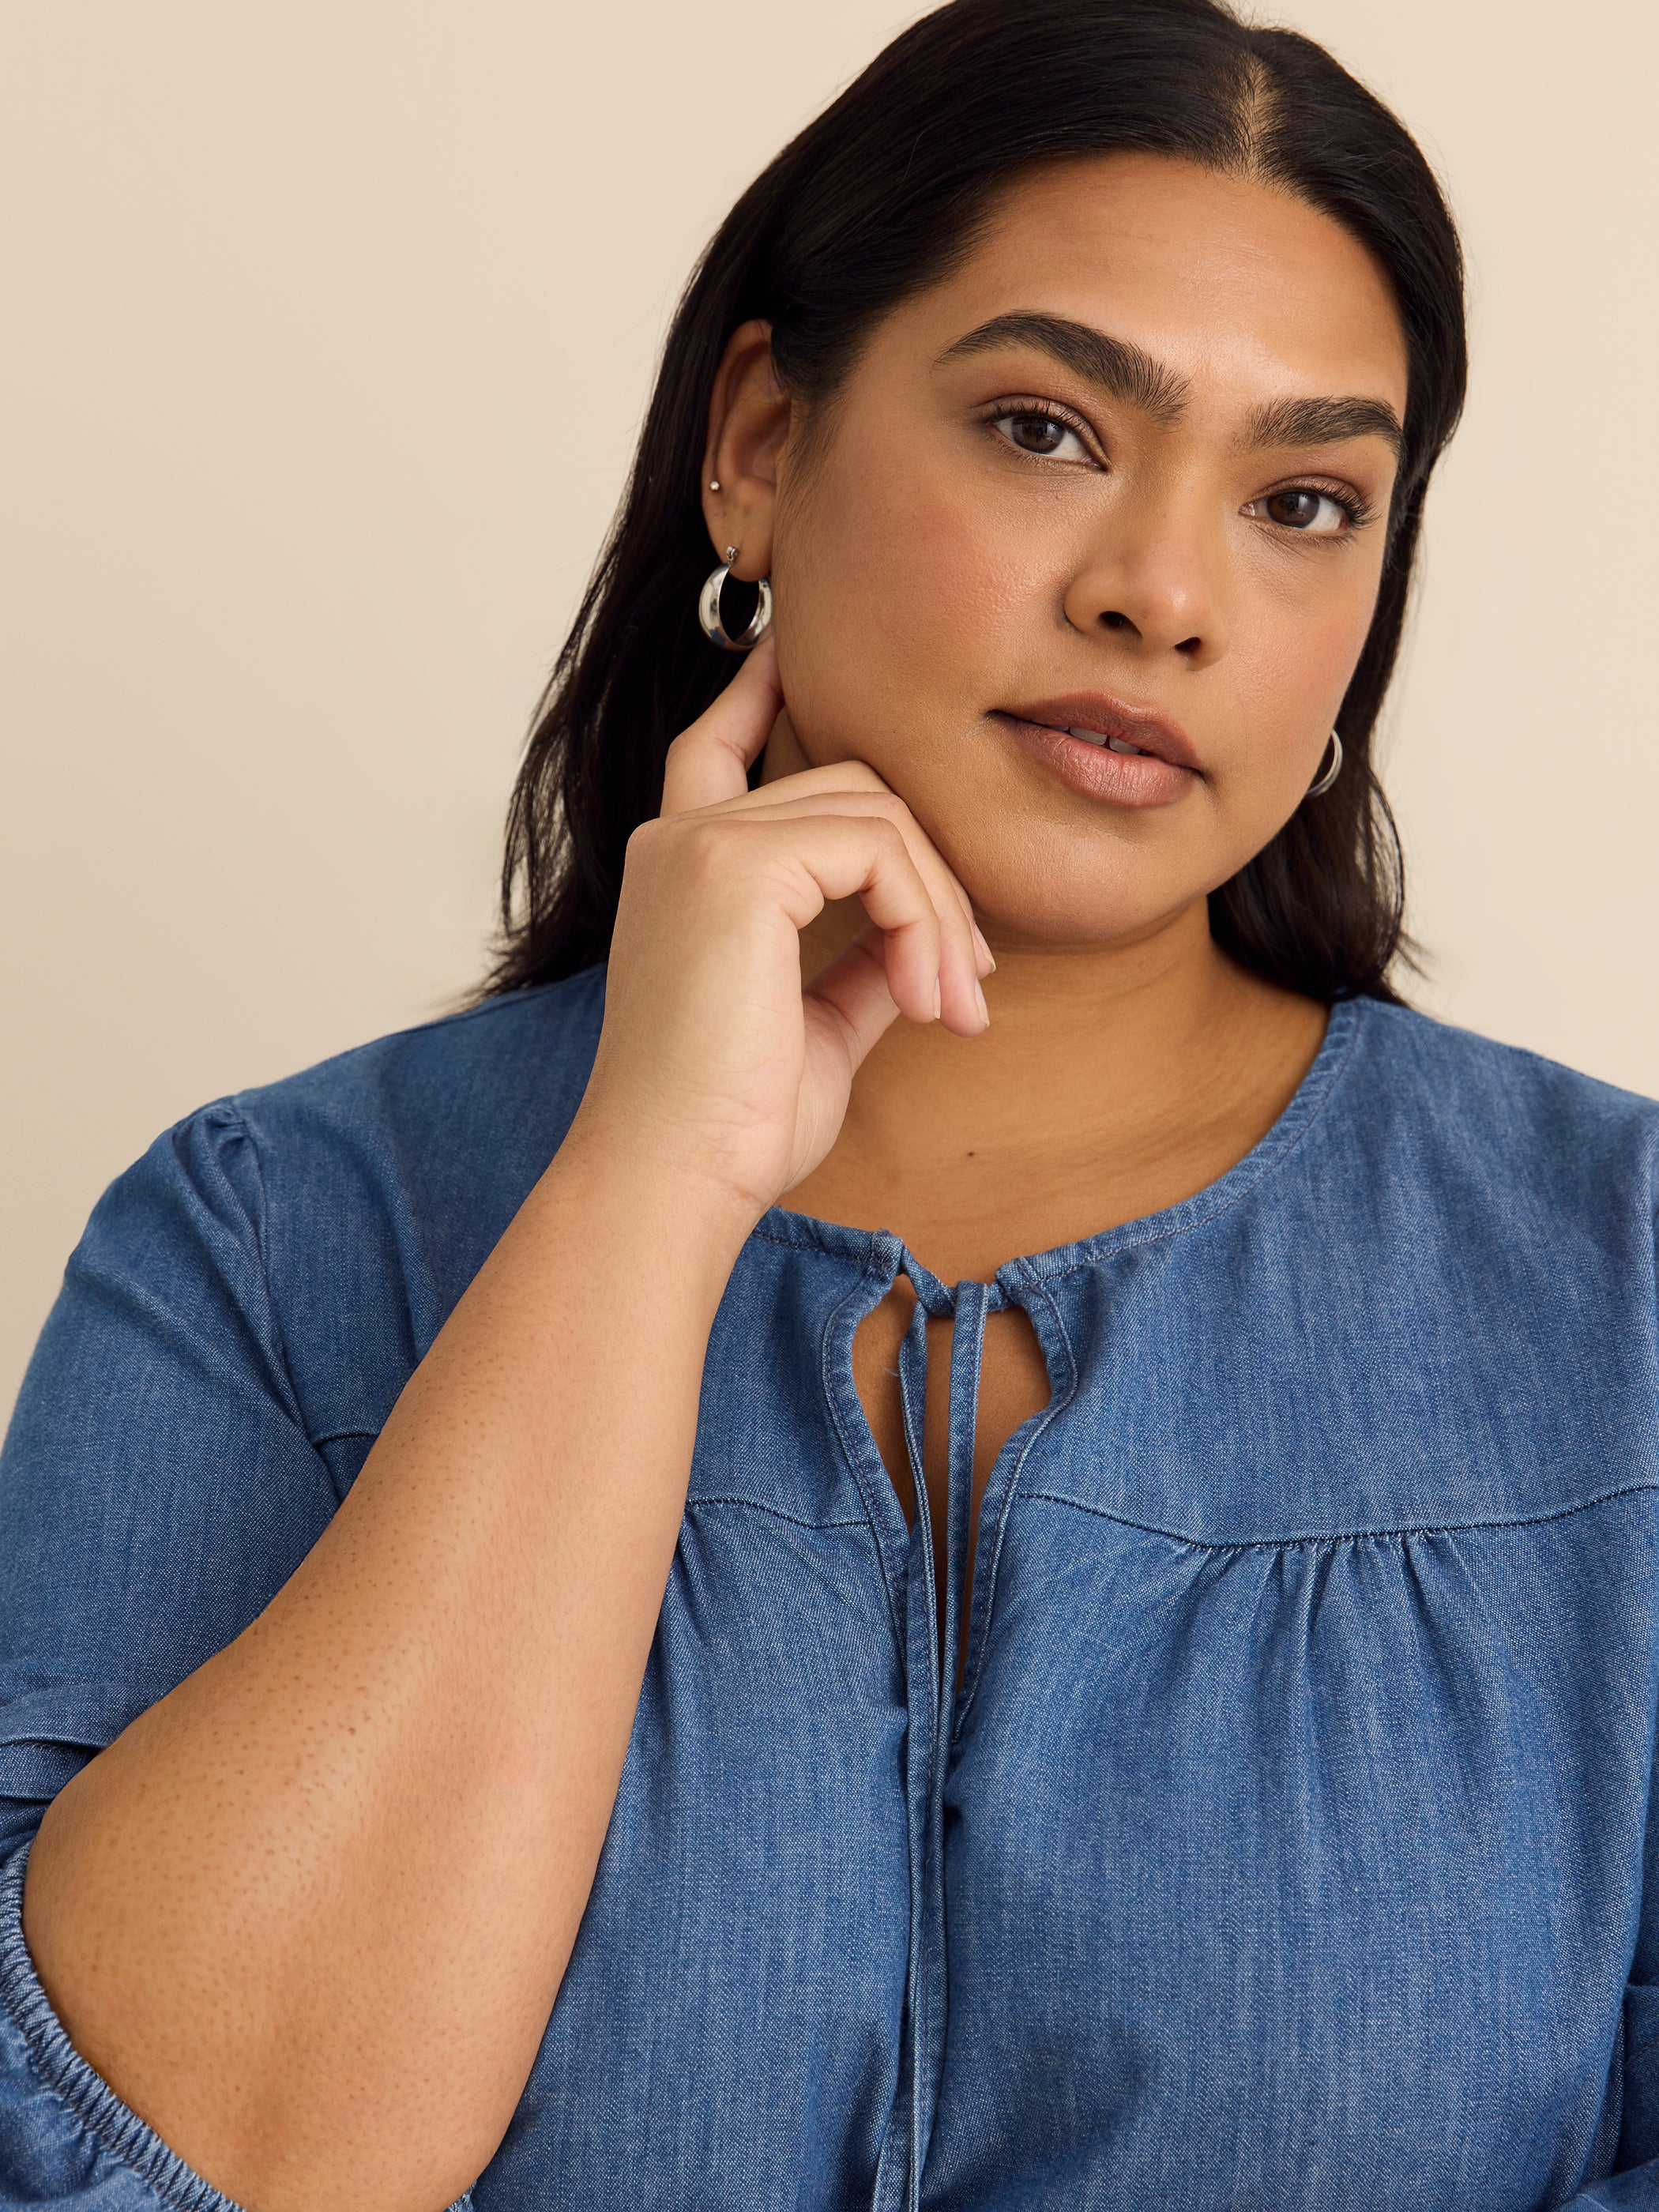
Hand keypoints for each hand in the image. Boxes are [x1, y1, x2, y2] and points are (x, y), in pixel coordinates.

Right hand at [567, 635, 991, 1222]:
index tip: (795, 656)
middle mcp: (681, 839)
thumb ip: (861, 961)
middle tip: (962, 989)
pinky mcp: (739, 862)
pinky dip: (927, 921)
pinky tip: (928, 1001)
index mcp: (680, 869)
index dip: (760, 690)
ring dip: (939, 913)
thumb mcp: (816, 1025)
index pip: (718, 744)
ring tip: (948, 1008)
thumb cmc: (732, 1124)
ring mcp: (706, 842)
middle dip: (931, 881)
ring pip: (880, 815)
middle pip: (851, 790)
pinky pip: (881, 849)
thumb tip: (922, 939)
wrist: (675, 1178)